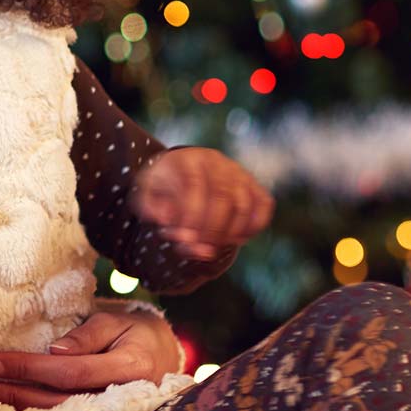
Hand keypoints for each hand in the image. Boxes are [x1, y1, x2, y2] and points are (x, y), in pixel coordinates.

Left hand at [0, 304, 183, 408]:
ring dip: (20, 405)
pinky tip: (12, 405)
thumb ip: (86, 336)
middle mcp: (121, 397)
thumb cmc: (135, 333)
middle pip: (58, 399)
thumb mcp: (115, 322)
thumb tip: (53, 350)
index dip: (29, 367)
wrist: (161, 356)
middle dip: (16, 391)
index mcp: (129, 368)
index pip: (69, 372)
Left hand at [132, 147, 272, 260]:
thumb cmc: (163, 188)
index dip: (192, 215)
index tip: (186, 238)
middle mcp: (217, 162)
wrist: (181, 173)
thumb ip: (151, 209)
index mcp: (188, 160)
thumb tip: (171, 224)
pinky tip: (236, 239)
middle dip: (213, 229)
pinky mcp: (254, 185)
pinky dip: (254, 226)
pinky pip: (264, 205)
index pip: (195, 185)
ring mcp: (239, 173)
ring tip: (215, 246)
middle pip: (224, 196)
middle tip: (201, 249)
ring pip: (245, 203)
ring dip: (232, 231)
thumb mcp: (147, 194)